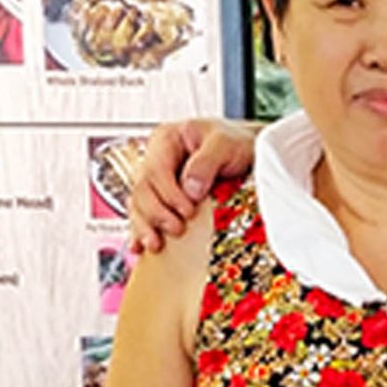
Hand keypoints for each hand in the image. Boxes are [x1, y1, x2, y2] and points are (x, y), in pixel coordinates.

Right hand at [128, 118, 259, 252]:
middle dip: (156, 213)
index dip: (168, 193)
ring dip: (145, 226)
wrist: (248, 151)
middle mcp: (156, 159)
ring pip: (138, 204)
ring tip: (156, 245)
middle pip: (142, 189)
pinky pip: (144, 215)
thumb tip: (190, 190)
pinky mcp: (161, 199)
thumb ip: (206, 162)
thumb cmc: (235, 142)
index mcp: (166, 139)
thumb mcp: (226, 144)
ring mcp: (156, 180)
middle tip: (178, 229)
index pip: (156, 169)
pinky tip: (138, 247)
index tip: (188, 211)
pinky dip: (140, 231)